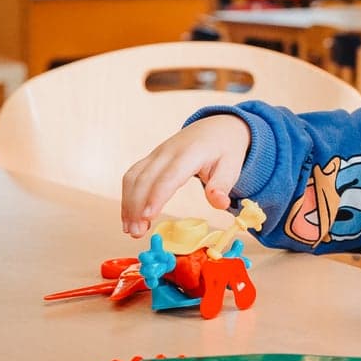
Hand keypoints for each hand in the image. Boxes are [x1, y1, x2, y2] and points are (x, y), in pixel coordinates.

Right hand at [121, 115, 250, 236]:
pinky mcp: (150, 160)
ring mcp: (156, 154)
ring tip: (131, 229)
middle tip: (136, 233)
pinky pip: (132, 176)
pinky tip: (130, 217)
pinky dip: (127, 196)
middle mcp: (168, 152)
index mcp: (190, 153)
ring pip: (133, 177)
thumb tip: (220, 204)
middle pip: (145, 179)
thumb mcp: (232, 165)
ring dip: (128, 204)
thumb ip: (223, 184)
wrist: (217, 127)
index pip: (169, 176)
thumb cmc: (225, 148)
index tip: (148, 216)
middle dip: (136, 206)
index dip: (157, 196)